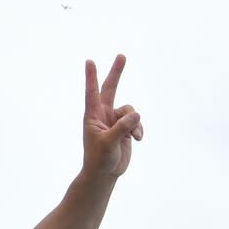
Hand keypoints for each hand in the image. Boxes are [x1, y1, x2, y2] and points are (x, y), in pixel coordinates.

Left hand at [83, 54, 144, 178]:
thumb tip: (136, 114)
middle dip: (116, 73)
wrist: (104, 173)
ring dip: (135, 122)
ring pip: (130, 110)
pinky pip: (137, 121)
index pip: (92, 92)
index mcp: (93, 116)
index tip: (89, 61)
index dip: (92, 77)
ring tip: (133, 136)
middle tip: (121, 55)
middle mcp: (103, 115)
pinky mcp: (125, 127)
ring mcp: (114, 120)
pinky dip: (139, 129)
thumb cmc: (99, 159)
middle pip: (111, 89)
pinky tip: (138, 139)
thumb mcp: (109, 143)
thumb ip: (122, 127)